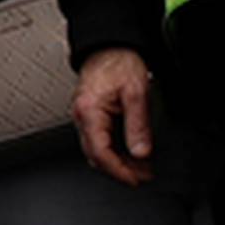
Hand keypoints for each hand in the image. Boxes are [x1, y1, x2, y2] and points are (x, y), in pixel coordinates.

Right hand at [74, 46, 156, 185]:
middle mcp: (81, 117)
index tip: (136, 179)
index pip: (101, 153)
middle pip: (96, 156)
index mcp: (89, 112)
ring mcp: (83, 117)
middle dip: (119, 170)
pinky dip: (113, 151)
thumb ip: (138, 125)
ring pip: (96, 151)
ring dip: (116, 162)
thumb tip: (141, 152)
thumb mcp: (136, 92)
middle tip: (142, 176)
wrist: (109, 44)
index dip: (119, 171)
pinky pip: (97, 140)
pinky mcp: (89, 115)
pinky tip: (128, 152)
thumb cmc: (119, 61)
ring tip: (139, 167)